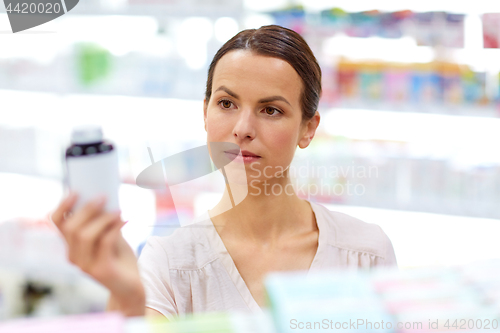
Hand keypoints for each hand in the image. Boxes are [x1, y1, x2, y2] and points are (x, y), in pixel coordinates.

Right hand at [51, 192, 144, 315]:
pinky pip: (104, 243)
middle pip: (71, 228)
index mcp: (72, 245)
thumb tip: (103, 197)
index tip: (76, 191)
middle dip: (87, 209)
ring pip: (85, 235)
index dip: (63, 206)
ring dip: (102, 218)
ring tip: (118, 210)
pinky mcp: (100, 270)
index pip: (57, 223)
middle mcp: (74, 256)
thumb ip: (103, 221)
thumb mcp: (110, 235)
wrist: (131, 286)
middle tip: (104, 196)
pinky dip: (114, 227)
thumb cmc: (119, 258)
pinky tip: (125, 219)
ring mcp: (85, 265)